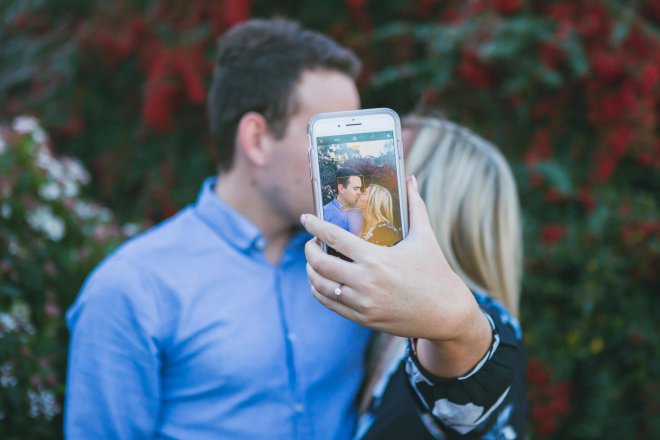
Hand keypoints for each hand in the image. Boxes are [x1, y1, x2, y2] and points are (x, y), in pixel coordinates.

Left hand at [301, 176, 491, 375]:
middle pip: (320, 264)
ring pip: (321, 285)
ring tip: (314, 260)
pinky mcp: (363, 318)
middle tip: (312, 242)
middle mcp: (365, 282)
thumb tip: (410, 178)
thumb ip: (415, 206)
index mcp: (376, 259)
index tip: (306, 218)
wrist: (447, 315)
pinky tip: (321, 281)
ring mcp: (362, 303)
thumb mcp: (425, 237)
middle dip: (310, 250)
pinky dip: (320, 290)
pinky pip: (330, 303)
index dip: (315, 226)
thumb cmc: (436, 272)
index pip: (334, 238)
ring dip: (311, 271)